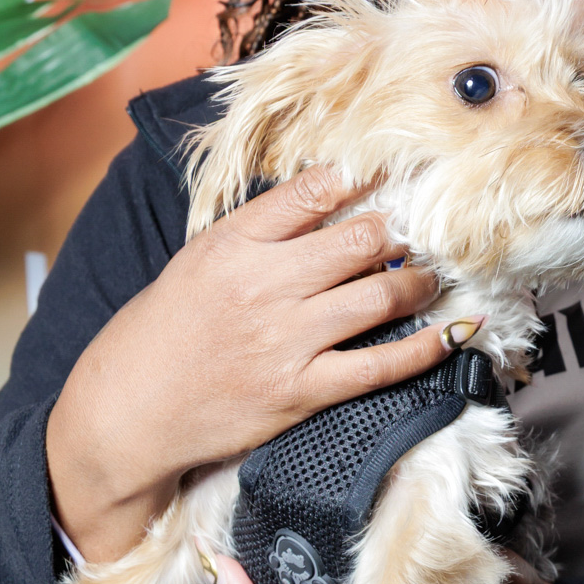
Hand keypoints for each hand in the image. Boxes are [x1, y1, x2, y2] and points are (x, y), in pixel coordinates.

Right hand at [47, 167, 463, 561]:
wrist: (129, 409)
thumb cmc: (165, 331)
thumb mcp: (199, 261)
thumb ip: (259, 232)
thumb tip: (329, 197)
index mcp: (232, 244)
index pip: (312, 192)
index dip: (363, 179)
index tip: (394, 174)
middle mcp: (262, 286)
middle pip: (359, 241)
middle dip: (400, 233)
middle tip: (420, 233)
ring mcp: (285, 340)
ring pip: (379, 296)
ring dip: (419, 282)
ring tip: (432, 277)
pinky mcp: (301, 390)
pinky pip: (380, 365)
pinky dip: (425, 347)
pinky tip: (454, 330)